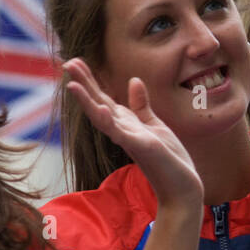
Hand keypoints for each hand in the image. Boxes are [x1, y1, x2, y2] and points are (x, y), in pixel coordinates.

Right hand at [62, 57, 203, 211]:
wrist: (182, 188)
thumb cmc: (169, 159)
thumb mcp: (155, 125)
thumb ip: (142, 105)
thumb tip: (134, 80)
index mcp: (125, 123)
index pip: (101, 98)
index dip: (89, 79)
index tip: (75, 60)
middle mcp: (122, 131)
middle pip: (97, 103)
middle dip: (83, 83)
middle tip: (67, 62)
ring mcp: (129, 140)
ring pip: (102, 118)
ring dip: (87, 101)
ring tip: (72, 84)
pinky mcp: (142, 147)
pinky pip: (122, 133)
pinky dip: (110, 121)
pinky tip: (101, 108)